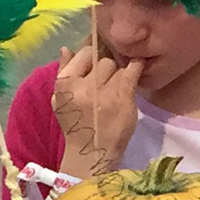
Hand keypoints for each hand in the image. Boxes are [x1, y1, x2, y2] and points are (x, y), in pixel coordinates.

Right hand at [54, 44, 141, 174]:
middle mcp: (83, 86)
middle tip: (108, 81)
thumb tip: (66, 47)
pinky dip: (136, 67)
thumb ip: (64, 72)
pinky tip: (138, 66)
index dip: (93, 58)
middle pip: (103, 61)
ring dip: (120, 74)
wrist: (91, 151)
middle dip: (107, 68)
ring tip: (118, 87)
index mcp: (65, 83)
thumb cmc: (76, 124)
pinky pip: (131, 74)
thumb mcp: (61, 98)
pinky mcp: (123, 100)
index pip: (85, 53)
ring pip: (118, 68)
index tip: (97, 67)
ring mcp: (104, 93)